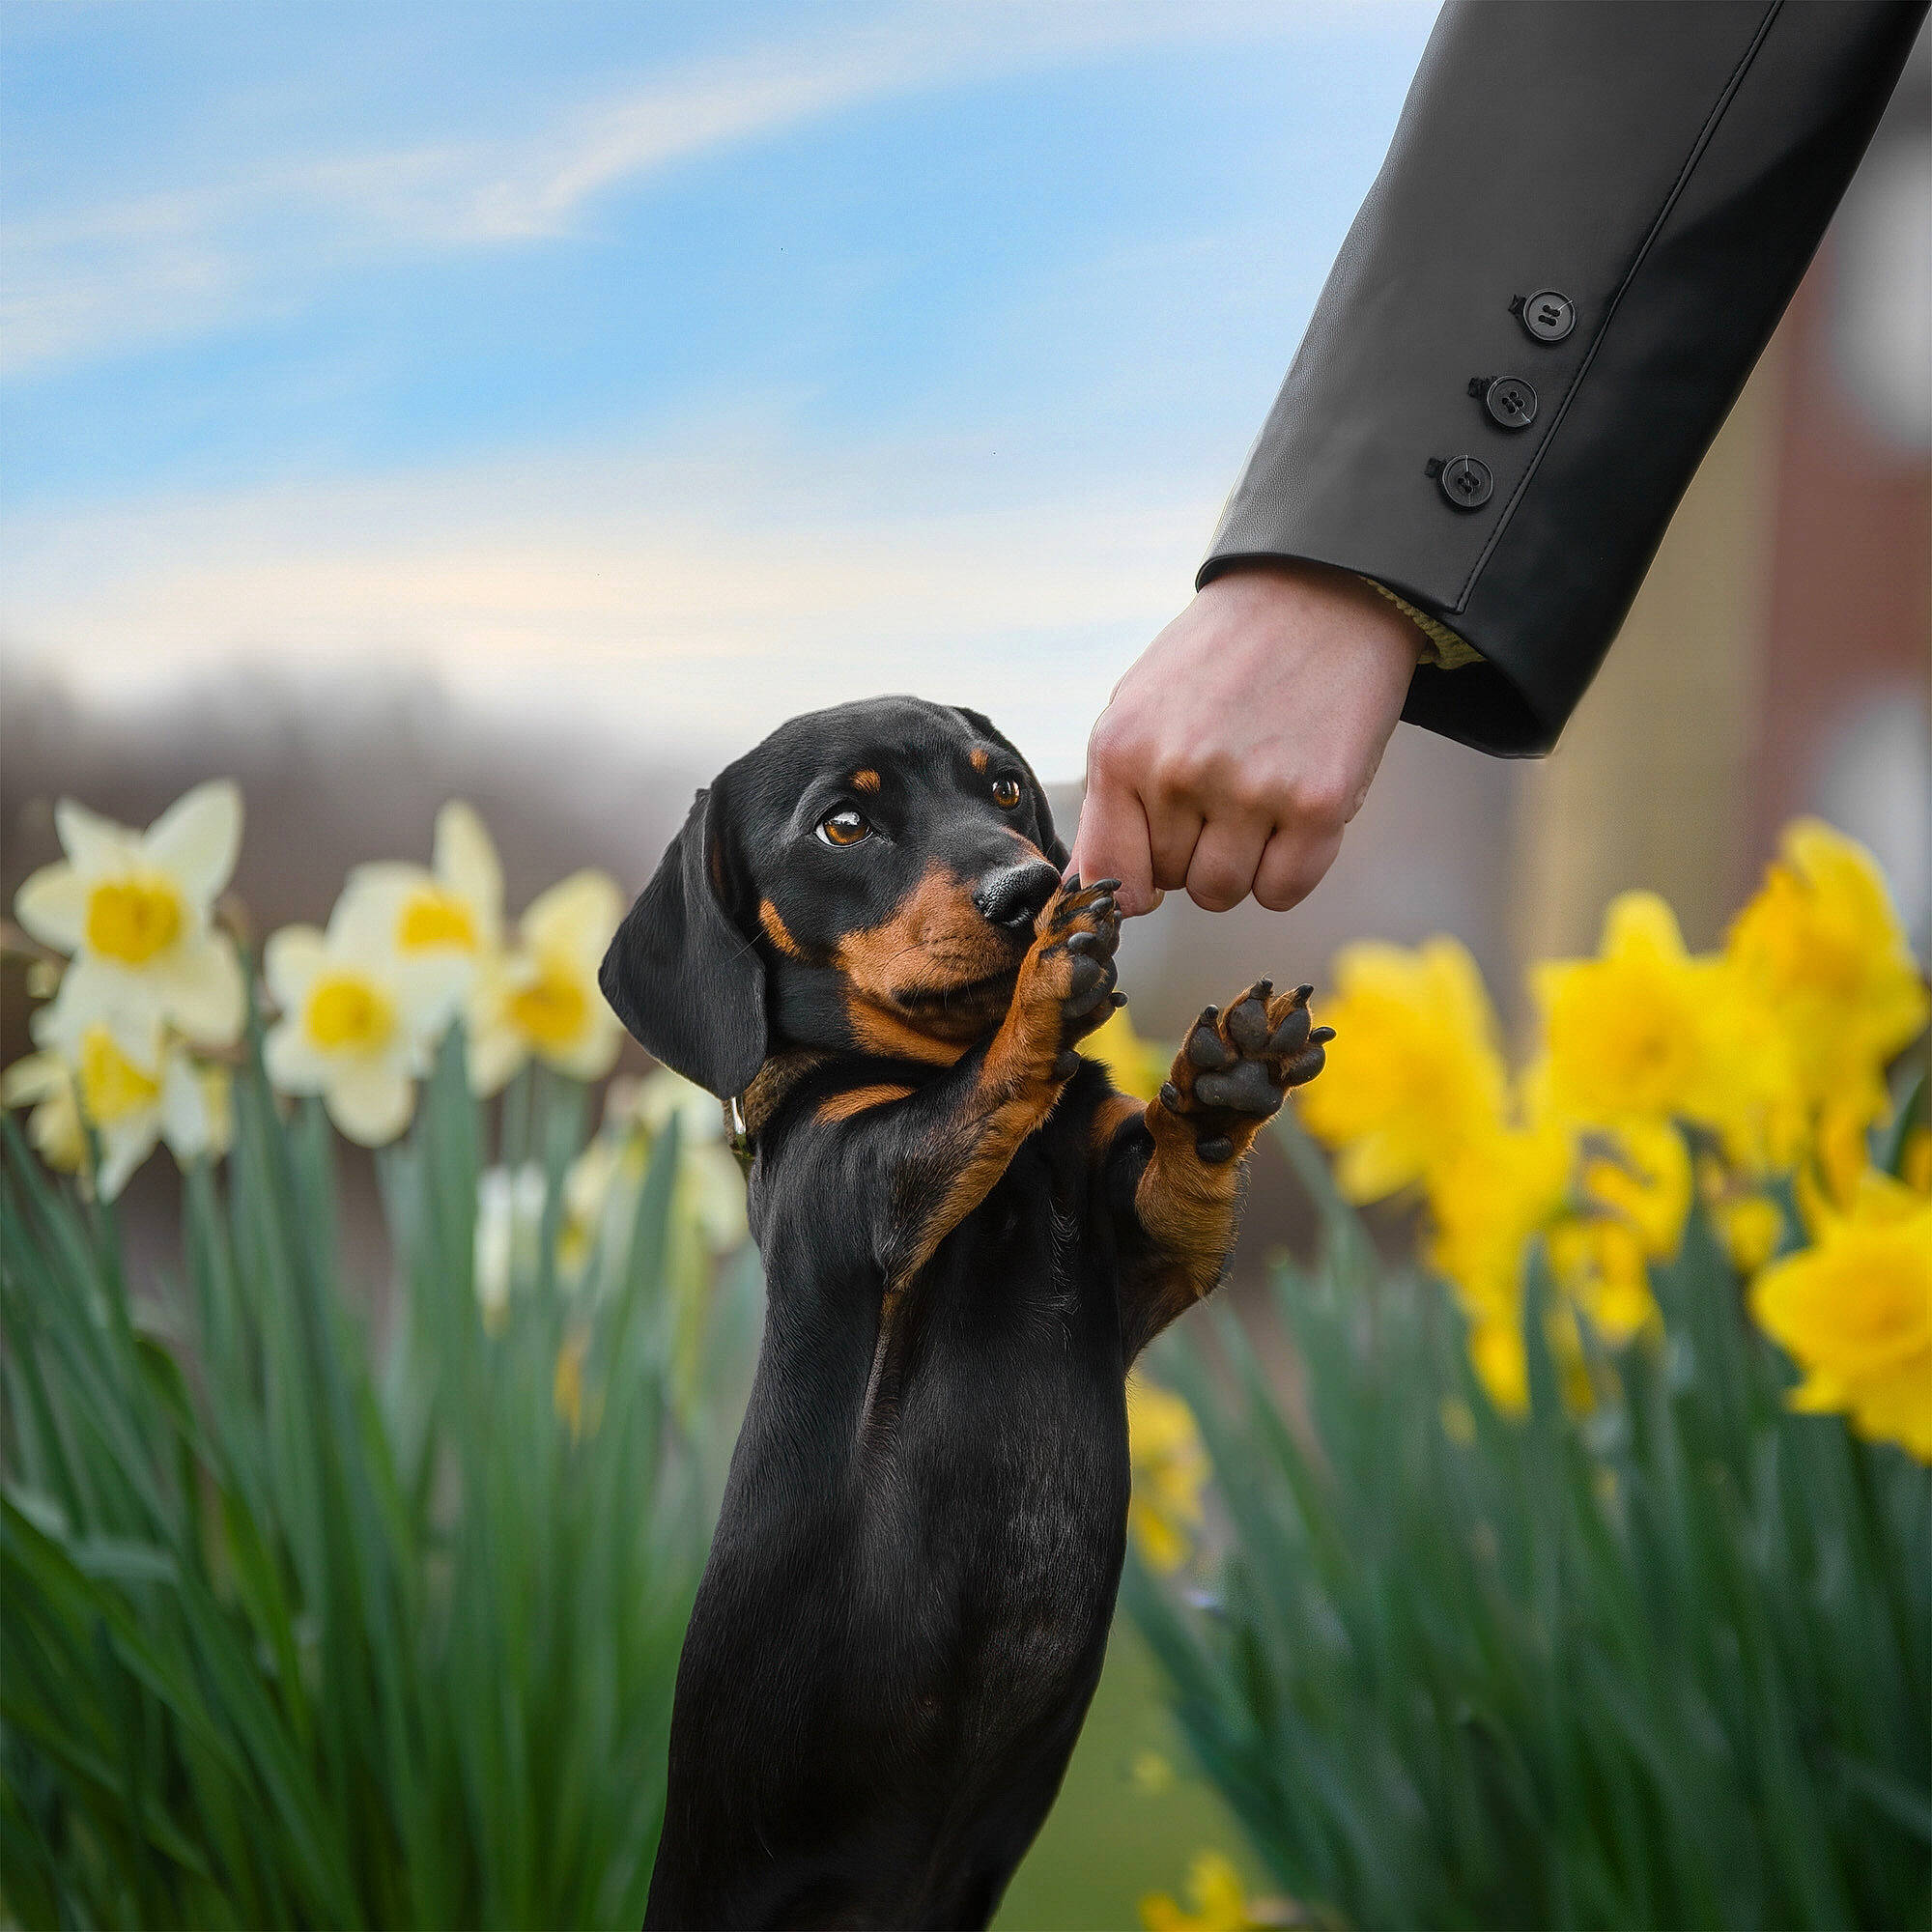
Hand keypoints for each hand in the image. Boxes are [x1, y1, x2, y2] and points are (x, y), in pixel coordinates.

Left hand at [1069, 561, 1422, 915]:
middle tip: (1223, 787)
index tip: (1153, 871)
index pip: (1110, 873)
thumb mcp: (1139, 708)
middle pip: (1173, 882)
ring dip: (1240, 862)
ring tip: (1256, 795)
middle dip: (1194, 849)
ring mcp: (1249, 790)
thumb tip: (1085, 887)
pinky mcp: (1317, 804)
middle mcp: (1178, 773)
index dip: (1135, 881)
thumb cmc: (1224, 656)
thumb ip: (1110, 799)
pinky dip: (1287, 868)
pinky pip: (1282, 891)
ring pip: (1224, 892)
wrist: (1320, 593)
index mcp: (1122, 749)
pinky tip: (1293, 811)